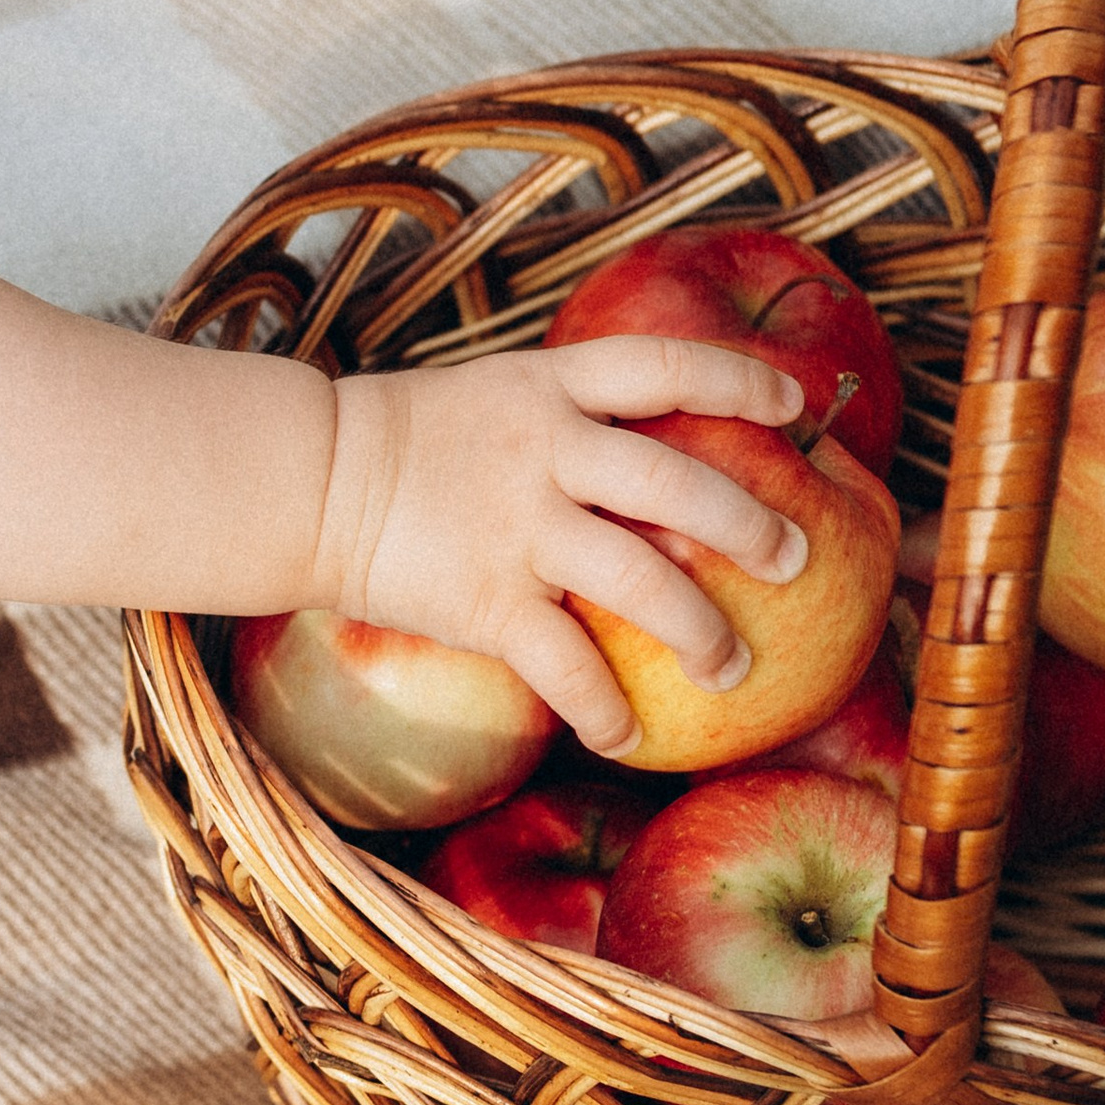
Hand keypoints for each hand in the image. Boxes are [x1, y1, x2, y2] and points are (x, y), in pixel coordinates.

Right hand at [311, 336, 808, 757]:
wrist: (309, 481)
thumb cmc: (412, 441)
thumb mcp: (498, 396)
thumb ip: (576, 418)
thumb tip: (664, 461)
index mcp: (551, 388)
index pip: (663, 366)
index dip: (737, 382)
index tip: (794, 406)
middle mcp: (545, 449)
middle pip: (676, 482)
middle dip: (749, 525)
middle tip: (795, 558)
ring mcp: (517, 525)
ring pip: (643, 581)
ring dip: (701, 632)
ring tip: (735, 667)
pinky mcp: (486, 600)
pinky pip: (566, 665)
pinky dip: (605, 709)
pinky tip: (628, 738)